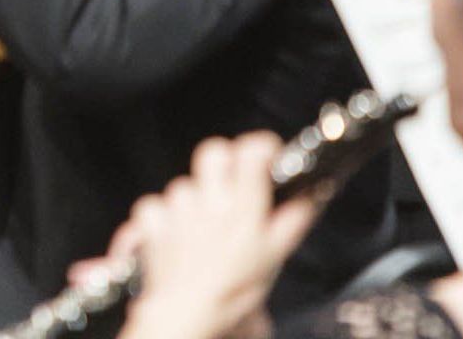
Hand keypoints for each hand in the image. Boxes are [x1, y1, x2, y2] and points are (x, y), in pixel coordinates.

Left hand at [106, 131, 319, 338]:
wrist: (188, 315)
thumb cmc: (233, 293)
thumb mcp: (274, 258)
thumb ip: (292, 222)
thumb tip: (309, 197)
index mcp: (243, 208)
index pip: (251, 152)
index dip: (262, 148)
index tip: (268, 157)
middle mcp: (210, 202)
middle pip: (214, 153)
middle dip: (225, 163)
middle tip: (234, 186)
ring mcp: (178, 209)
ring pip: (185, 183)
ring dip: (195, 199)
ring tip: (205, 229)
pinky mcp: (153, 222)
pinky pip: (155, 205)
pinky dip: (163, 217)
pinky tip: (175, 234)